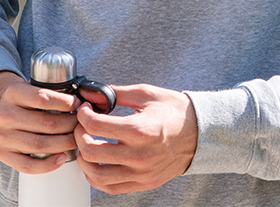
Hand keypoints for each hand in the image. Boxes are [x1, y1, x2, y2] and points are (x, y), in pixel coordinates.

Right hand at [0, 70, 81, 172]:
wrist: (1, 109)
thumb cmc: (27, 98)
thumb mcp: (36, 85)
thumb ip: (58, 89)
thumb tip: (93, 99)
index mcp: (13, 92)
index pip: (44, 98)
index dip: (66, 103)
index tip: (80, 105)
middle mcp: (4, 114)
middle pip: (46, 124)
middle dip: (71, 125)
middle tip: (83, 125)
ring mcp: (2, 136)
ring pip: (40, 145)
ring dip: (64, 144)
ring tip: (77, 140)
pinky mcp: (3, 153)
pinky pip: (27, 165)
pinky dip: (48, 164)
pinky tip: (62, 157)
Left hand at [75, 84, 197, 194]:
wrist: (199, 133)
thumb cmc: (174, 111)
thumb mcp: (147, 94)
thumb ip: (117, 93)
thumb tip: (92, 93)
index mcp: (140, 130)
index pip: (95, 126)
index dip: (83, 115)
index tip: (85, 110)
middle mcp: (138, 155)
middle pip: (90, 151)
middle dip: (79, 135)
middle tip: (83, 126)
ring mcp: (140, 172)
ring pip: (95, 174)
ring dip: (84, 159)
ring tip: (87, 145)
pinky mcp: (143, 183)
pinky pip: (109, 187)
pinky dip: (95, 177)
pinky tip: (97, 162)